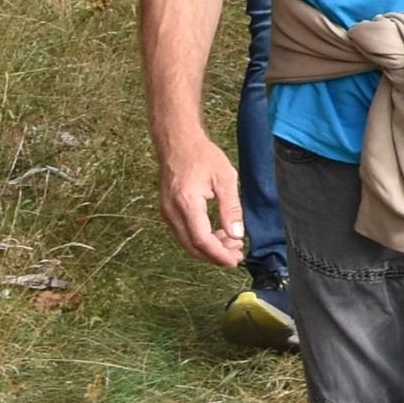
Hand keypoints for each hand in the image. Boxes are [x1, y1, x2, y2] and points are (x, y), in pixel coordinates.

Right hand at [161, 147, 245, 268]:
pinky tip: (218, 233)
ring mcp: (166, 213)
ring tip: (232, 244)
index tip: (235, 260)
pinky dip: (200, 239)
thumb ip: (231, 208)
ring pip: (187, 242)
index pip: (202, 240)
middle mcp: (172, 212)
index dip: (219, 254)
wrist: (178, 142)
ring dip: (209, 248)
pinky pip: (183, 233)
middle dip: (215, 255)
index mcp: (186, 203)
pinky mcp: (167, 211)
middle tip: (237, 255)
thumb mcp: (225, 178)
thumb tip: (237, 235)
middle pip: (192, 247)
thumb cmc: (202, 156)